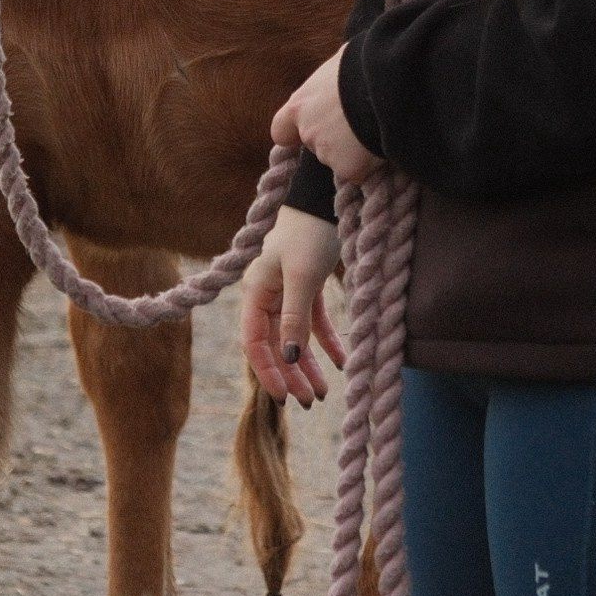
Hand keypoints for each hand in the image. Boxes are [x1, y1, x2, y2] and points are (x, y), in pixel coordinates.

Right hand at [240, 206, 346, 407]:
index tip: (284, 397)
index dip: (267, 372)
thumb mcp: (302, 276)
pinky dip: (326, 341)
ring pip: (294, 336)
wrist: (327, 194)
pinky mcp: (308, 284)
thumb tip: (287, 357)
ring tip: (322, 392)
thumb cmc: (309, 231)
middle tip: (309, 401)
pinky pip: (314, 321)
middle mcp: (267, 294)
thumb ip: (293, 317)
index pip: (254, 343)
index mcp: (255, 292)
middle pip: (275, 344)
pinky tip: (342, 362)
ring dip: (307, 364)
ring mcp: (287, 289)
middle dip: (291, 374)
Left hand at [273, 48, 378, 186]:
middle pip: (317, 145)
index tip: (307, 132)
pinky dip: (372, 165)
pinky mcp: (349, 169)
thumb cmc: (364, 64)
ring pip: (340, 160)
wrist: (387, 83)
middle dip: (335, 140)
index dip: (294, 132)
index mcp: (300, 105)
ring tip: (376, 130)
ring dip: (354, 152)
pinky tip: (383, 143)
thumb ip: (330, 82)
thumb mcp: (339, 64)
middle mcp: (308, 131)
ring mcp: (327, 153)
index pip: (281, 130)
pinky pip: (362, 172)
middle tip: (360, 125)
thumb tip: (341, 76)